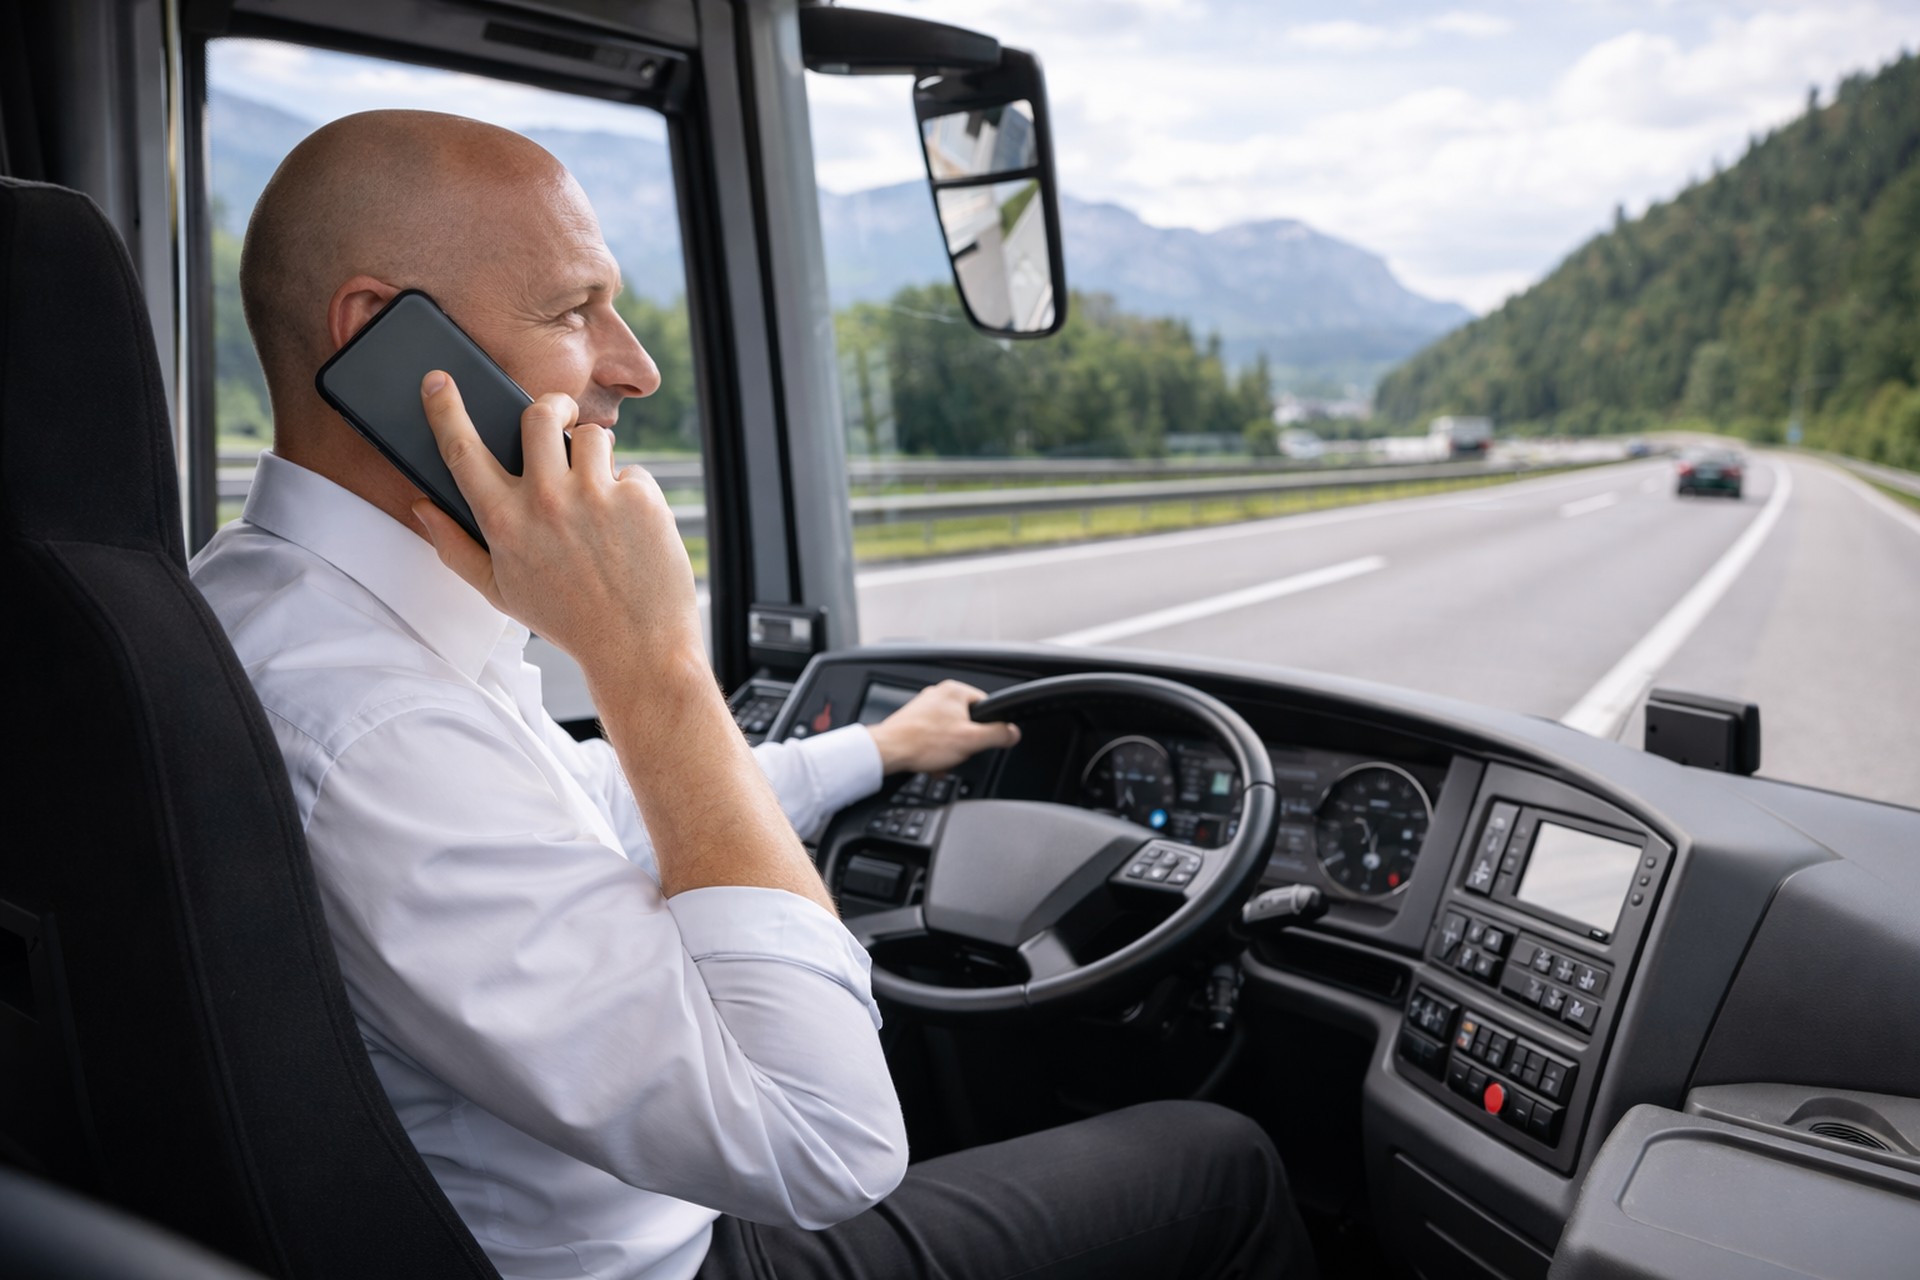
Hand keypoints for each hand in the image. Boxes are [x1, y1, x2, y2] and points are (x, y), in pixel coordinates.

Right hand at [412, 371, 702, 681]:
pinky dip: (631, 495)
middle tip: (556, 415)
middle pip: (537, 414)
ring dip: (595, 455)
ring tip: (599, 495)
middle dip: (549, 405)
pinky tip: (631, 532)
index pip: (462, 449)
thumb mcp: (499, 591)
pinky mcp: (640, 498)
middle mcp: (546, 501)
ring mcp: (596, 496)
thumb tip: (420, 508)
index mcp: (503, 521)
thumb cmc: (566, 619)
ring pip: (592, 435)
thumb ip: (454, 547)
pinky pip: (631, 472)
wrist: (637, 649)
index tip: (438, 380)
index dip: (446, 408)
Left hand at [866, 680, 1020, 774]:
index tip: (981, 742)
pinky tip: (931, 762)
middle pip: (968, 722)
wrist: (888, 752)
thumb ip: (998, 734)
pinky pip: (934, 737)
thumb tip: (1013, 732)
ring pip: (950, 732)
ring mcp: (924, 707)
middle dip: (965, 743)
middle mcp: (939, 694)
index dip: (988, 729)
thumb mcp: (971, 741)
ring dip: (950, 750)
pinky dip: (935, 751)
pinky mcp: (913, 720)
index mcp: (955, 691)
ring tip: (941, 760)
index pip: (986, 707)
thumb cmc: (923, 743)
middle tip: (958, 753)